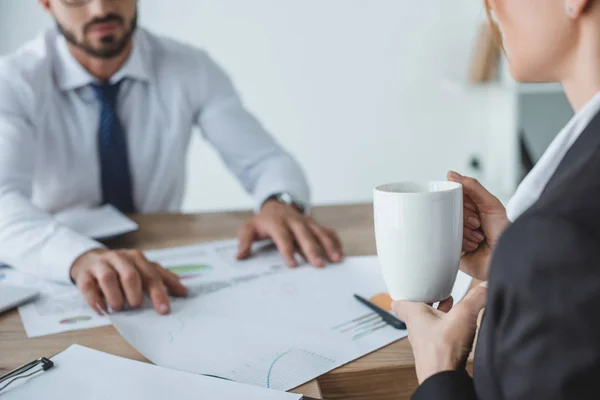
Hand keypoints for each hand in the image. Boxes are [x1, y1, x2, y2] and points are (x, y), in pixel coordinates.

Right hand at [70, 248, 187, 314]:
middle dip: (135, 293)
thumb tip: (184, 292)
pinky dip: (95, 299)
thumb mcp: (144, 269)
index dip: (158, 294)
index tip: (164, 310)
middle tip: (136, 306)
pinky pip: (87, 286)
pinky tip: (101, 310)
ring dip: (115, 296)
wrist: (90, 259)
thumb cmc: (123, 268)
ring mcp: (100, 265)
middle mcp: (119, 259)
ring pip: (108, 278)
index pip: (151, 276)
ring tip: (119, 308)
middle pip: (130, 275)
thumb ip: (163, 279)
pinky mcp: (84, 275)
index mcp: (137, 258)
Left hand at [236, 200, 342, 266]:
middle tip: (319, 265)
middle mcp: (294, 221)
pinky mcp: (315, 224)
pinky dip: (335, 241)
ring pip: (320, 232)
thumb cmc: (264, 222)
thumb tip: (239, 256)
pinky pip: (328, 231)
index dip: (288, 251)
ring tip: (336, 259)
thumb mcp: (249, 228)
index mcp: (277, 223)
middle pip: (304, 235)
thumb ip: (244, 241)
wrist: (277, 205)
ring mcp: (307, 222)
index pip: (283, 237)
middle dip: (313, 250)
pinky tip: (341, 253)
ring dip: (329, 246)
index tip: (293, 265)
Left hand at [392, 283, 487, 383]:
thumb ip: (476, 298)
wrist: (443, 379)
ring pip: (428, 325)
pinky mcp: (435, 355)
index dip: (405, 294)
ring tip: (451, 307)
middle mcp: (416, 330)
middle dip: (428, 301)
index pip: (400, 302)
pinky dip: (446, 330)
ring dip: (438, 315)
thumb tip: (487, 284)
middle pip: (417, 312)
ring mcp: (424, 344)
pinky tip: (459, 330)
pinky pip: (438, 338)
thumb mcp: (463, 315)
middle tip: (437, 293)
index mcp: (415, 315)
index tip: (410, 286)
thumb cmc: (443, 349)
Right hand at [448, 171, 509, 280]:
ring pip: (447, 227)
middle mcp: (465, 221)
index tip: (472, 208)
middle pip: (450, 211)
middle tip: (477, 223)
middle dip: (465, 218)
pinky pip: (446, 242)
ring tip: (479, 238)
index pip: (455, 197)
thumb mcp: (491, 204)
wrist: (507, 258)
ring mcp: (459, 235)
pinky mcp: (453, 250)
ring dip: (464, 232)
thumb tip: (452, 174)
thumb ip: (472, 187)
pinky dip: (460, 243)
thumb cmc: (505, 233)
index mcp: (473, 208)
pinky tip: (473, 247)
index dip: (461, 201)